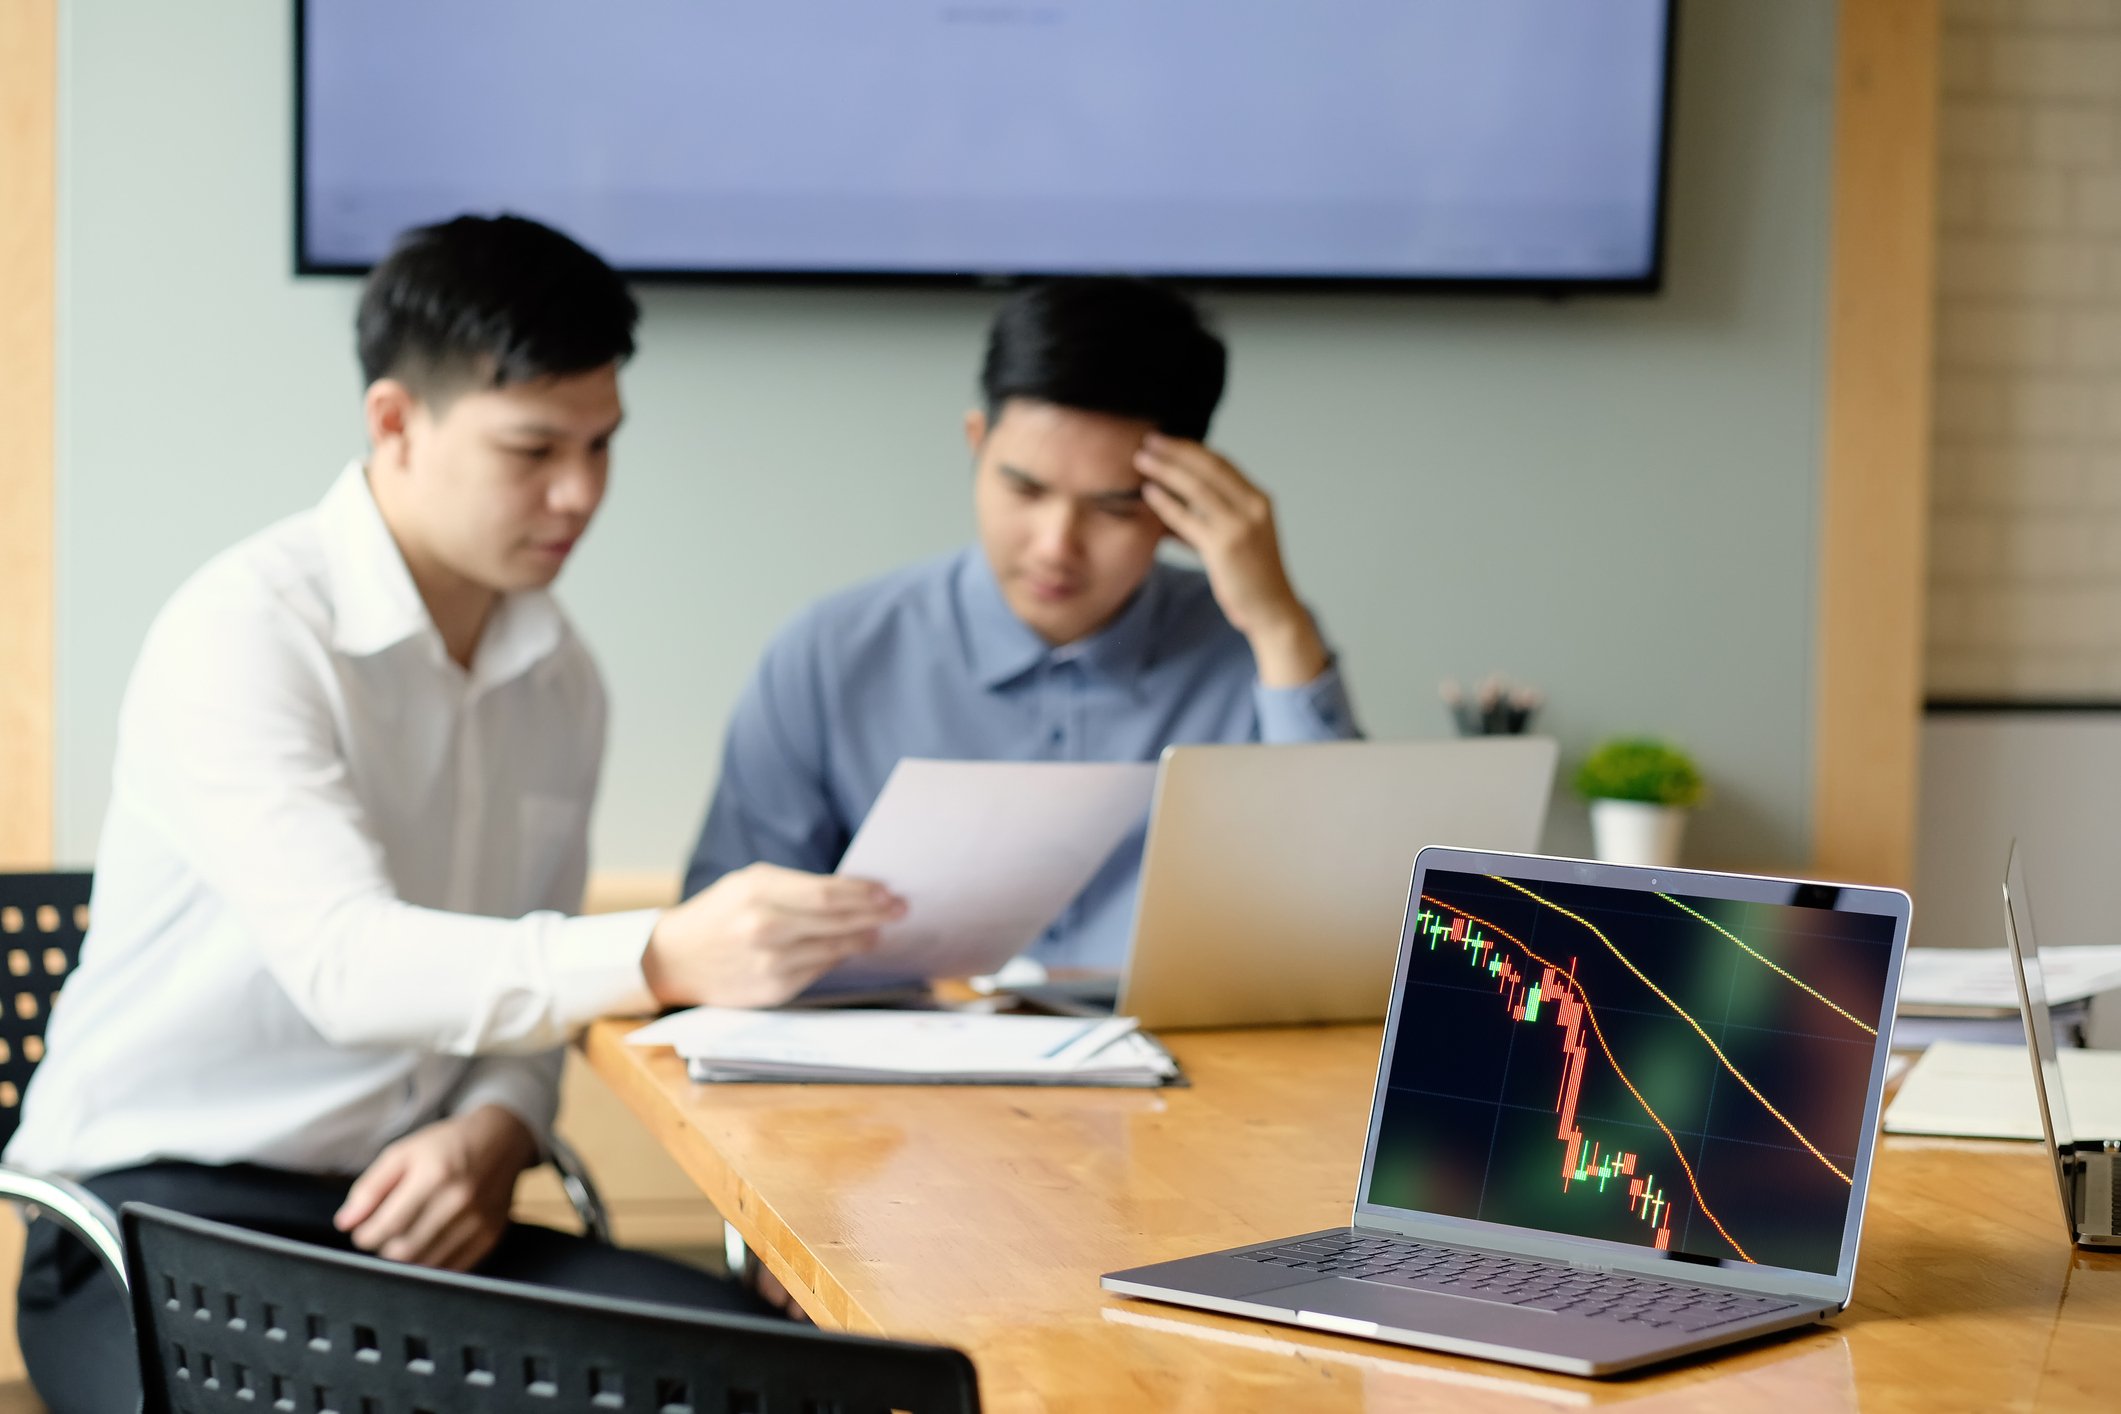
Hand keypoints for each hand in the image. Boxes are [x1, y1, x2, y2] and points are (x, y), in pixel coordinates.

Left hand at [334, 1105, 534, 1271]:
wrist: (501, 1140)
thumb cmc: (446, 1145)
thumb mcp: (403, 1153)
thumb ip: (370, 1188)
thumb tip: (346, 1222)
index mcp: (434, 1176)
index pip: (387, 1226)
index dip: (365, 1235)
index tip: (363, 1230)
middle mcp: (459, 1201)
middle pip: (404, 1251)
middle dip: (384, 1248)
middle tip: (384, 1234)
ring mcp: (477, 1222)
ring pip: (426, 1265)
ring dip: (407, 1258)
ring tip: (405, 1237)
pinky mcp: (489, 1237)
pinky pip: (451, 1269)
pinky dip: (431, 1263)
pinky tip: (427, 1243)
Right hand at [643, 862, 904, 1008]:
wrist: (674, 959)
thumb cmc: (719, 913)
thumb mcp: (748, 884)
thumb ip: (796, 887)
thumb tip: (853, 893)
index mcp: (757, 891)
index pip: (827, 893)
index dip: (863, 893)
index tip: (888, 891)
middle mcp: (764, 927)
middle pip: (836, 920)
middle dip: (874, 914)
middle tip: (899, 909)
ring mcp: (769, 962)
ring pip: (833, 949)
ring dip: (862, 939)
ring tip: (878, 930)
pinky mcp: (772, 989)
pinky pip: (818, 970)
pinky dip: (836, 959)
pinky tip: (847, 950)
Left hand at [1134, 435, 1327, 686]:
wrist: (1272, 609)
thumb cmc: (1252, 576)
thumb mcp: (1242, 535)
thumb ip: (1216, 514)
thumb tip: (1178, 499)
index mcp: (1259, 500)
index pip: (1222, 463)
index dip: (1192, 448)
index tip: (1167, 440)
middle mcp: (1253, 507)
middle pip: (1209, 467)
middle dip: (1176, 450)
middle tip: (1149, 439)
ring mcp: (1241, 526)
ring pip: (1197, 488)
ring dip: (1166, 470)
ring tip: (1141, 460)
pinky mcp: (1225, 547)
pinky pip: (1188, 519)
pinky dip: (1166, 503)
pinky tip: (1148, 493)